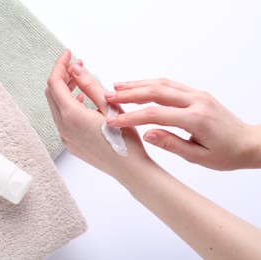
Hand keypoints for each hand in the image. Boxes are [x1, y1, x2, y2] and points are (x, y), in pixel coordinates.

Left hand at [45, 50, 151, 182]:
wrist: (128, 169)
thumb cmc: (124, 138)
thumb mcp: (109, 106)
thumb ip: (89, 85)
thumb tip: (74, 68)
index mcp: (71, 115)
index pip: (55, 83)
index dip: (60, 65)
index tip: (69, 54)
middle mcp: (63, 127)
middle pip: (52, 94)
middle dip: (62, 76)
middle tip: (78, 66)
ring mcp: (65, 137)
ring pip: (56, 107)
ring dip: (65, 91)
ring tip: (82, 81)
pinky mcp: (70, 144)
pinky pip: (62, 120)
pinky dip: (68, 106)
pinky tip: (83, 102)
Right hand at [105, 78, 260, 169]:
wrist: (248, 142)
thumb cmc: (226, 153)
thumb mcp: (199, 157)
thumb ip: (172, 144)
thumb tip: (147, 134)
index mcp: (196, 119)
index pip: (156, 114)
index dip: (131, 117)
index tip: (113, 120)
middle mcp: (196, 101)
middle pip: (156, 92)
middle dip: (129, 94)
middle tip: (107, 96)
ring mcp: (196, 94)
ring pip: (162, 84)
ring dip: (137, 85)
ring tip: (116, 87)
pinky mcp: (196, 93)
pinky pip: (170, 85)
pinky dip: (150, 84)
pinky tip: (137, 86)